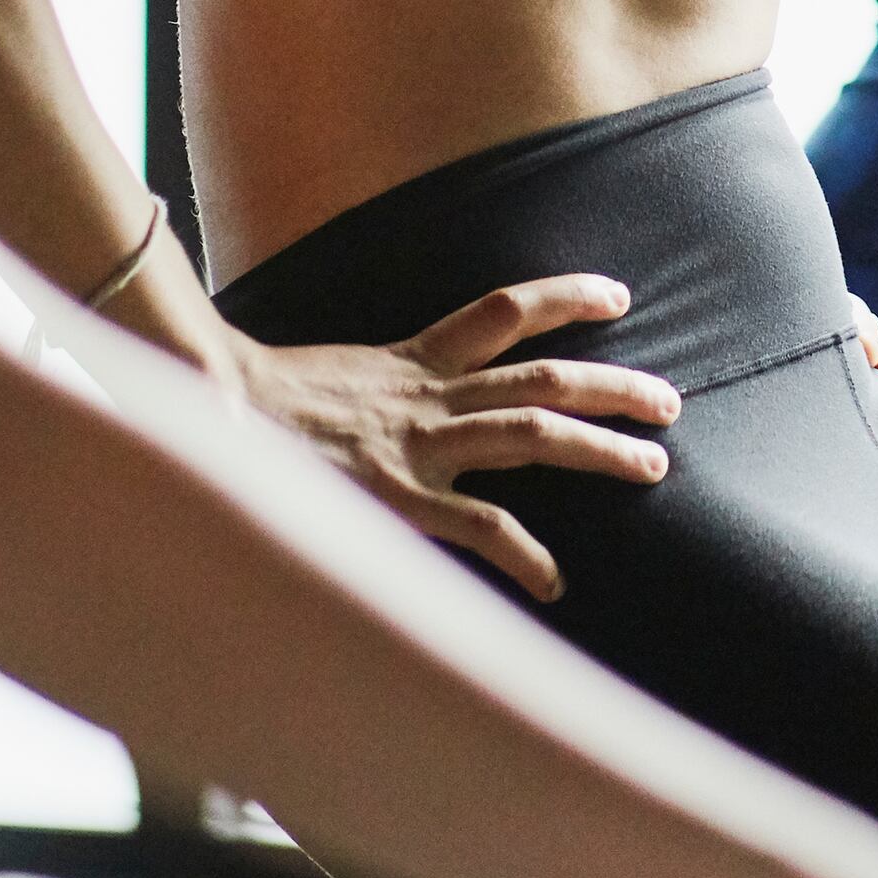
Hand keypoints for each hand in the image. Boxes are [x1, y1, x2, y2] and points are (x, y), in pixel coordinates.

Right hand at [220, 276, 680, 599]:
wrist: (209, 410)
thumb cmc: (261, 405)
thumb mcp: (339, 378)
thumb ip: (381, 383)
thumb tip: (407, 395)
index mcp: (414, 359)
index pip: (503, 310)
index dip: (565, 298)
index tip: (616, 296)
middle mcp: (429, 395)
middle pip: (544, 375)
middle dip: (613, 385)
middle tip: (669, 402)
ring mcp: (419, 446)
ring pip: (533, 432)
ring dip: (600, 447)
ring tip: (653, 466)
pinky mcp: (401, 499)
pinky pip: (481, 524)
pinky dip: (524, 553)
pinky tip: (556, 582)